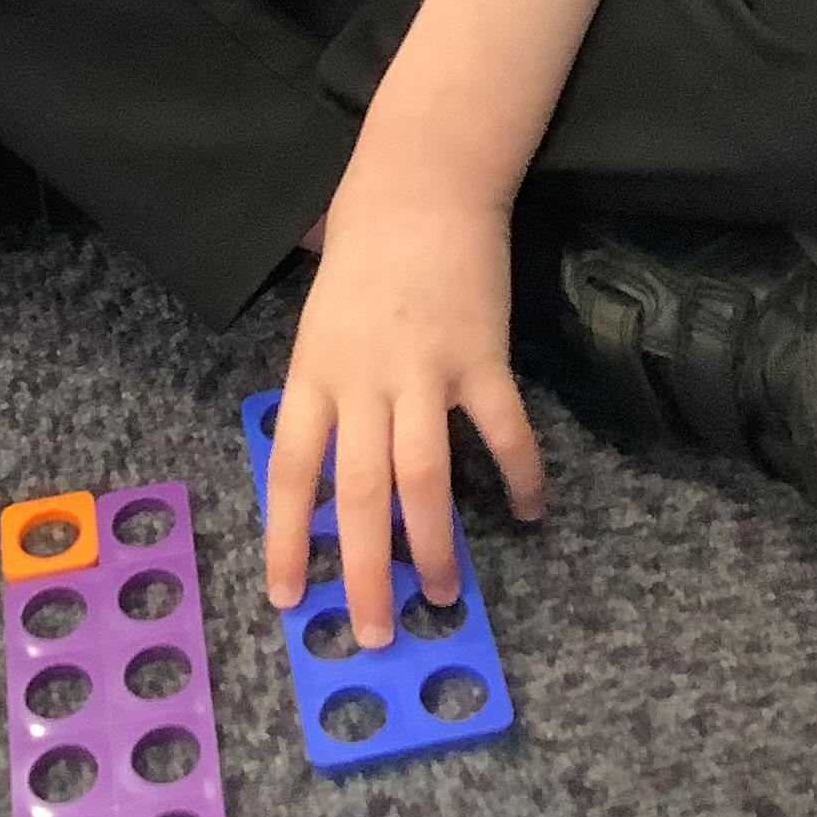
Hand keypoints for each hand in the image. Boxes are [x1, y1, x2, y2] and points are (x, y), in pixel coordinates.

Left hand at [263, 149, 545, 648]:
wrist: (422, 182)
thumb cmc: (362, 248)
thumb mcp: (320, 321)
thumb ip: (325, 390)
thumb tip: (326, 470)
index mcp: (313, 372)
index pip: (291, 472)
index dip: (289, 540)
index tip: (290, 600)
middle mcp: (362, 379)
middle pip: (357, 493)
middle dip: (364, 571)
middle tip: (375, 634)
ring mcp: (423, 369)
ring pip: (423, 476)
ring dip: (433, 544)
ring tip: (443, 594)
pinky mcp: (482, 356)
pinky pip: (502, 430)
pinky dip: (519, 474)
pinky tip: (528, 511)